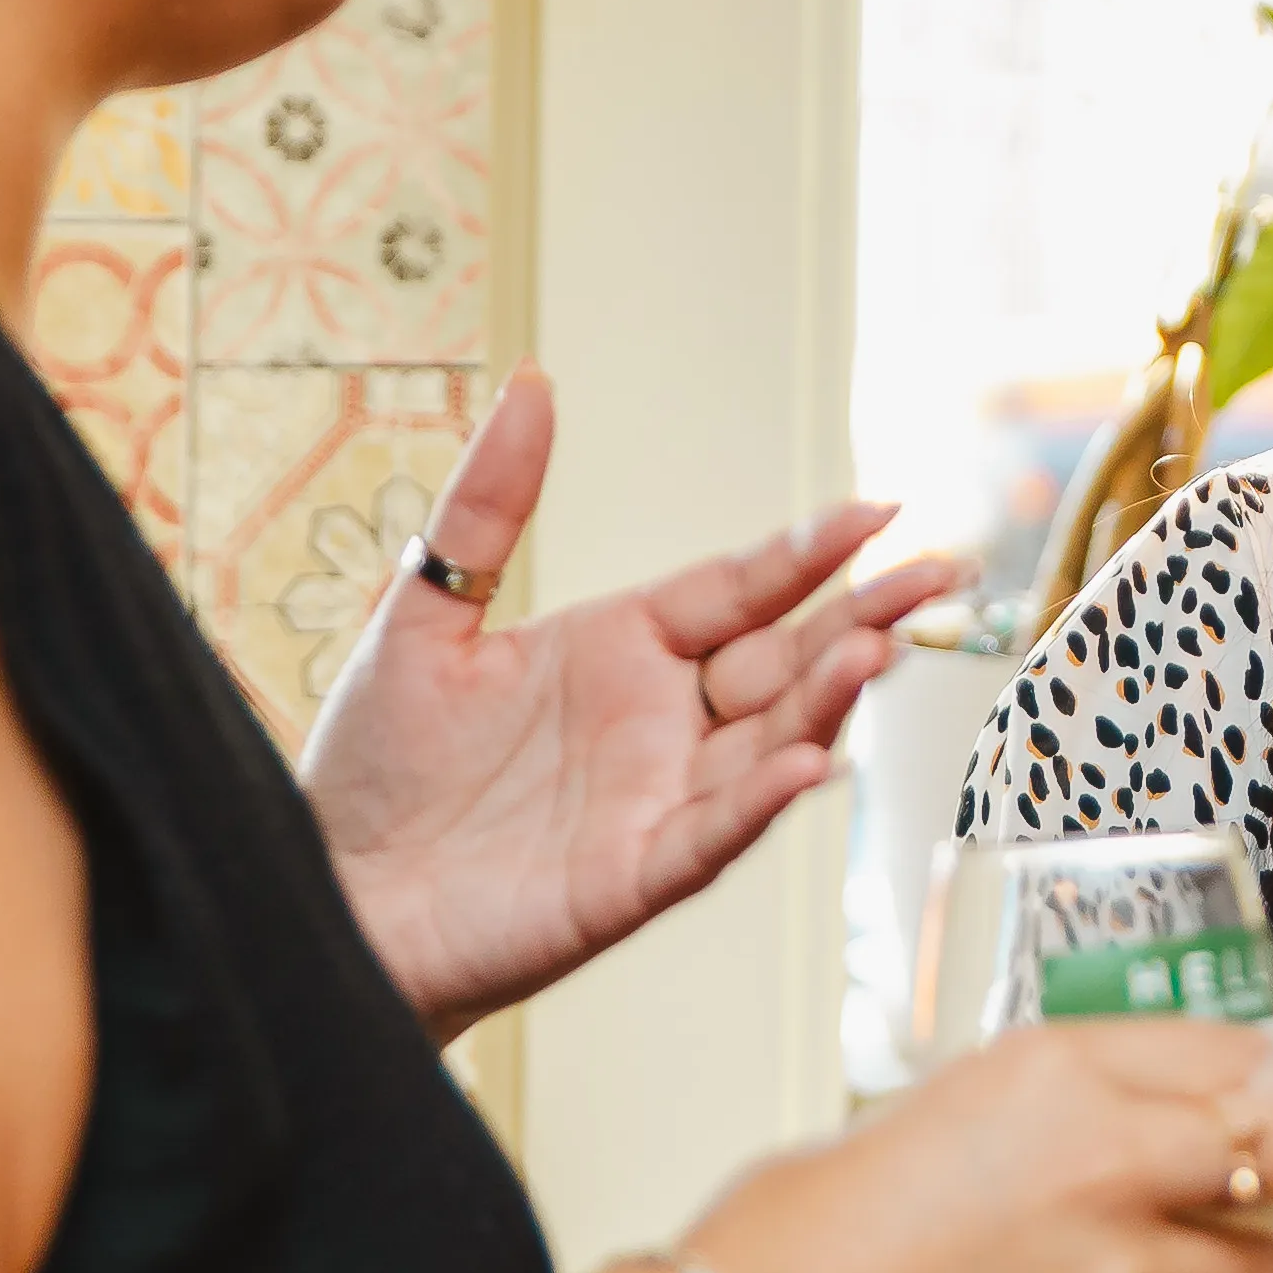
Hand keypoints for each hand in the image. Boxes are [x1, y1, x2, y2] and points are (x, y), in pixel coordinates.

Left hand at [299, 373, 964, 1026]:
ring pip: (770, 742)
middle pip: (785, 660)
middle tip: (938, 575)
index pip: (739, 589)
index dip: (809, 550)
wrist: (334, 890)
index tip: (879, 509)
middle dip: (863, 619)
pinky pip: (711, 835)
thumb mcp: (425, 611)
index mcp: (622, 650)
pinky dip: (757, 803)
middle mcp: (658, 722)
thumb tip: (530, 381)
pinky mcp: (631, 877)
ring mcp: (655, 800)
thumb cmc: (376, 765)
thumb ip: (488, 502)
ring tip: (875, 652)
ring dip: (827, 701)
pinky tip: (803, 766)